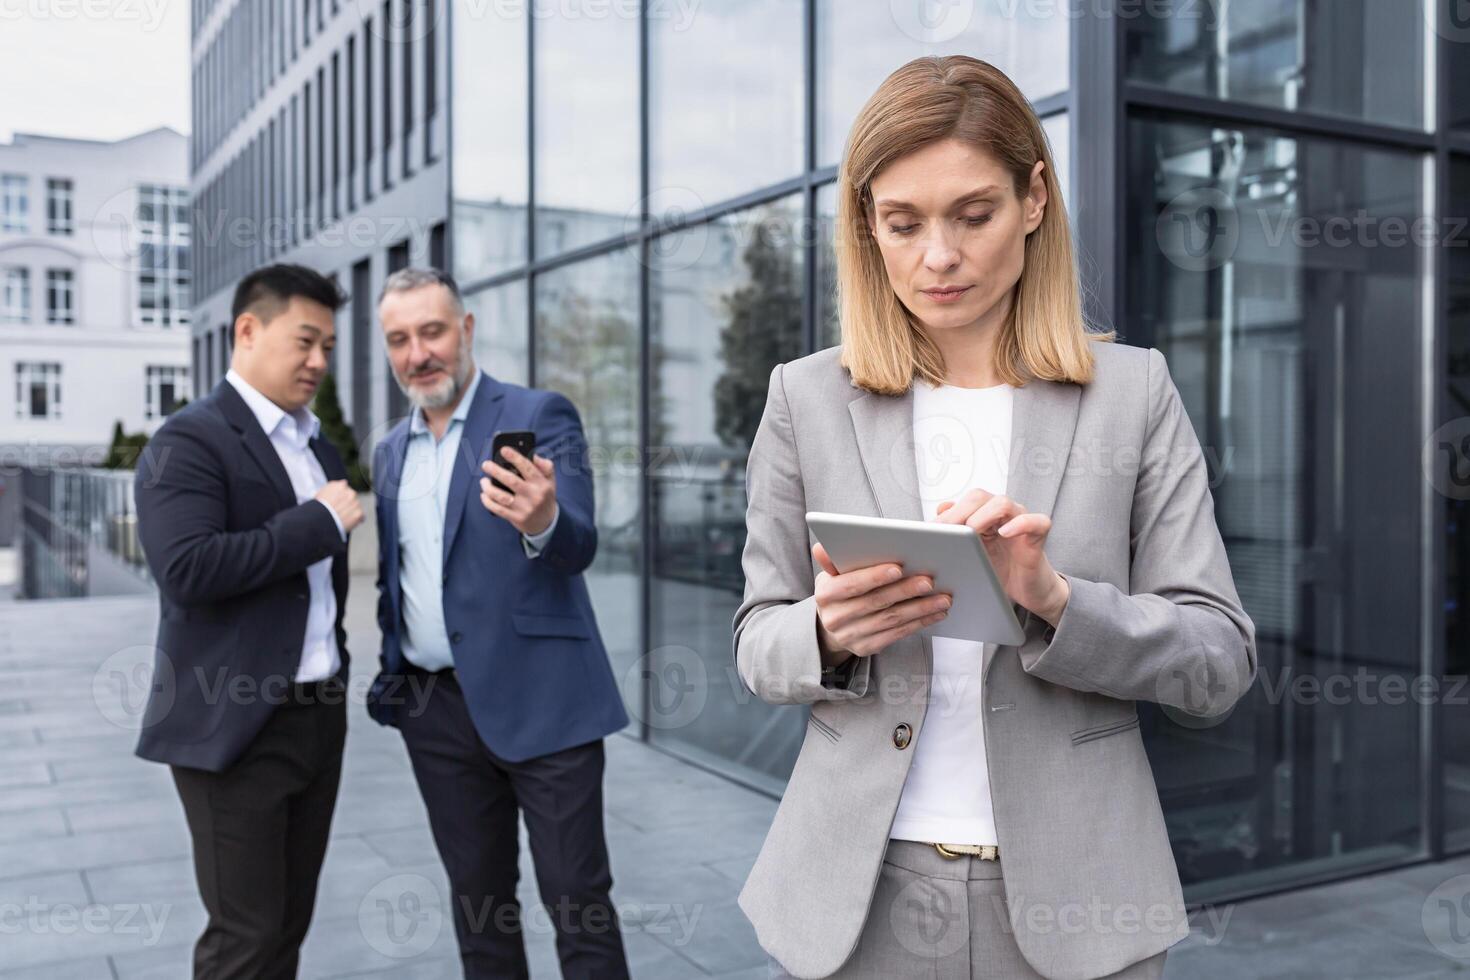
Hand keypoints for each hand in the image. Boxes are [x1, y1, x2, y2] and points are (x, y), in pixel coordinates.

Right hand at [314, 480, 363, 532]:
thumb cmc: (317, 508)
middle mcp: (350, 492)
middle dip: (347, 503)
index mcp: (340, 486)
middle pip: (352, 497)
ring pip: (356, 506)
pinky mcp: (359, 513)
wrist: (320, 520)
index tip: (337, 501)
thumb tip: (344, 482)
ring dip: (352, 511)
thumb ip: (333, 487)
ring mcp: (356, 502)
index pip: (344, 487)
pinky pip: (361, 517)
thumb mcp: (321, 493)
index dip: (341, 496)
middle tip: (340, 511)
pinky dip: (356, 520)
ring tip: (342, 518)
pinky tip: (348, 523)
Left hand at [480, 447, 557, 535]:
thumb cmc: (544, 497)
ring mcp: (524, 508)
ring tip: (483, 481)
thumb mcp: (550, 481)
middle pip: (511, 480)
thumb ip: (545, 466)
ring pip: (501, 496)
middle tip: (486, 464)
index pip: (528, 468)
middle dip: (496, 471)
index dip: (515, 457)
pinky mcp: (516, 518)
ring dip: (488, 487)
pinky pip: (497, 509)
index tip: (503, 450)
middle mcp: (533, 495)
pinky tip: (484, 495)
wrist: (546, 523)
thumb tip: (534, 455)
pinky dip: (487, 501)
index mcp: (542, 484)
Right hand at [811, 542, 950, 662]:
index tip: (899, 568)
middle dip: (905, 591)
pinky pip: (897, 634)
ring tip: (942, 598)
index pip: (850, 585)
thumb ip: (833, 560)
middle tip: (929, 581)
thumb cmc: (839, 591)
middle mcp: (835, 618)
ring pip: (890, 620)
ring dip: (920, 609)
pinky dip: (919, 623)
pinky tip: (936, 613)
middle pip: (875, 602)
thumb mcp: (832, 574)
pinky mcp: (866, 648)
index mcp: (825, 594)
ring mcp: (850, 636)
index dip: (874, 577)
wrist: (832, 625)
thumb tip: (822, 547)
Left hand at [935, 489, 1069, 626]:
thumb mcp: (970, 555)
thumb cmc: (997, 570)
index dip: (947, 514)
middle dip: (959, 512)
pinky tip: (1005, 533)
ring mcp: (1021, 520)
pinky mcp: (1038, 534)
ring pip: (1003, 503)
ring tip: (971, 531)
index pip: (963, 502)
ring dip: (983, 515)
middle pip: (979, 497)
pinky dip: (1020, 523)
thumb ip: (956, 534)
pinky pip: (1036, 521)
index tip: (931, 531)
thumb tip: (940, 509)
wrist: (1025, 590)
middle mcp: (1001, 512)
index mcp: (983, 513)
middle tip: (947, 532)